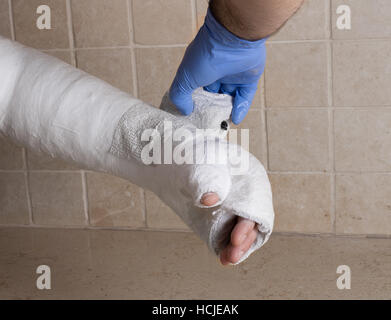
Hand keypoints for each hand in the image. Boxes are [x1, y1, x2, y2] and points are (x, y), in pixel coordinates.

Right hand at [169, 8, 266, 124]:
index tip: (193, 118)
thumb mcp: (185, 78)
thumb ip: (180, 95)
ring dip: (226, 110)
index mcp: (200, 68)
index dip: (195, 103)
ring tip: (222, 125)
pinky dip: (240, 108)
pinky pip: (245, 96)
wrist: (233, 40)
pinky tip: (234, 119)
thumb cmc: (205, 56)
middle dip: (212, 110)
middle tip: (209, 125)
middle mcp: (217, 70)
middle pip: (214, 95)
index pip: (197, 89)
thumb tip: (184, 111)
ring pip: (230, 97)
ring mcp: (234, 73)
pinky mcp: (249, 77)